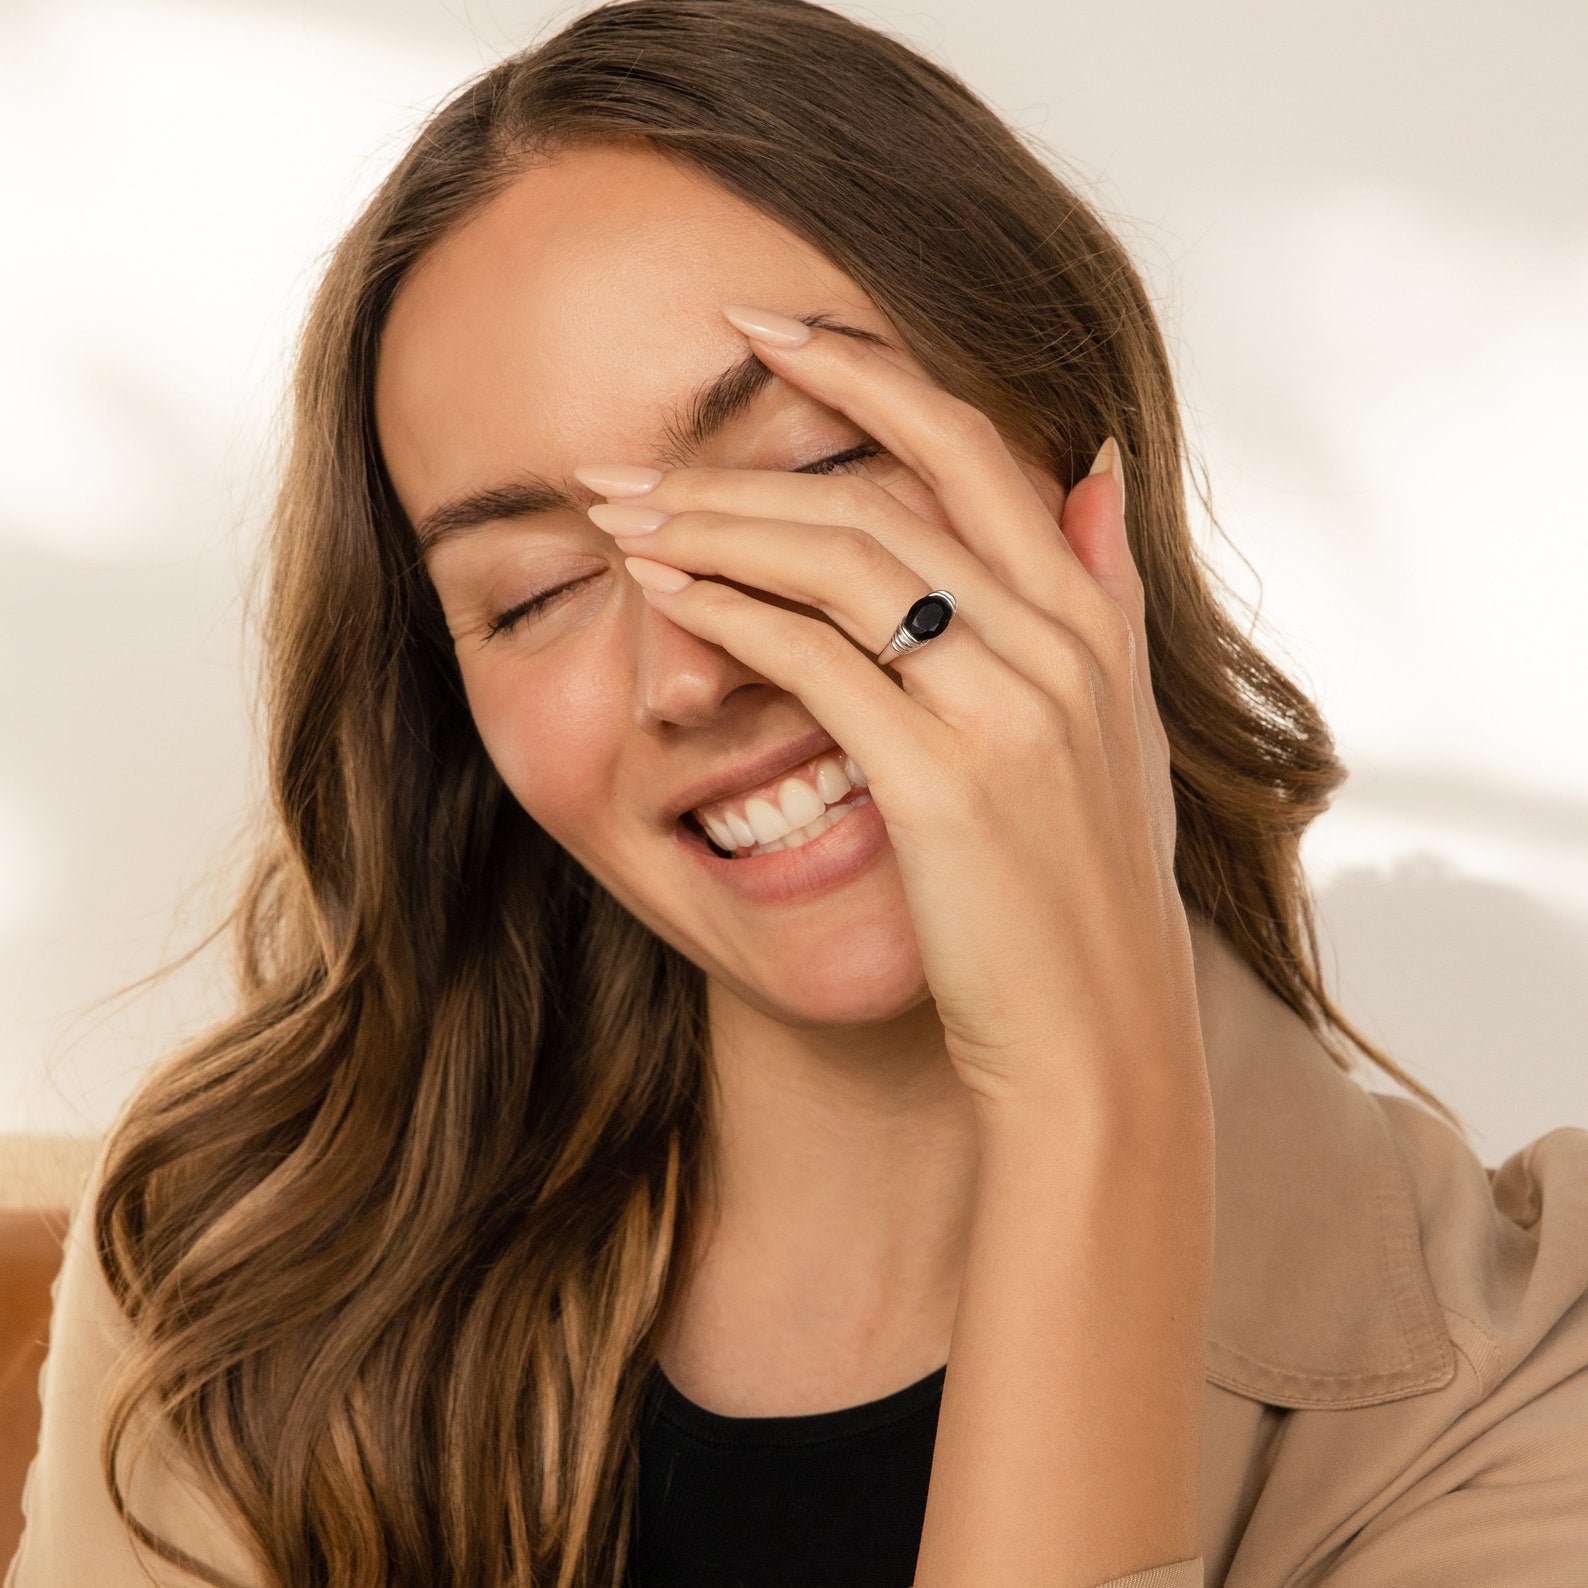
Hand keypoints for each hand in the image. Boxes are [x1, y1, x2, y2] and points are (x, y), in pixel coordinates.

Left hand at [581, 305, 1203, 1121]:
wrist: (1098, 1035)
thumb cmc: (1087, 895)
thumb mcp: (1124, 732)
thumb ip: (1104, 593)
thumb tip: (1090, 470)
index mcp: (1093, 619)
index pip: (971, 443)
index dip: (864, 371)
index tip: (766, 332)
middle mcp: (1056, 641)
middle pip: (878, 493)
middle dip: (740, 461)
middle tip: (636, 456)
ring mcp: (1002, 705)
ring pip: (835, 559)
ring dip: (711, 526)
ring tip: (620, 513)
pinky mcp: (940, 779)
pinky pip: (810, 658)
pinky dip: (726, 612)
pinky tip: (659, 593)